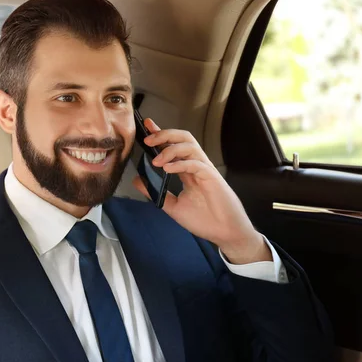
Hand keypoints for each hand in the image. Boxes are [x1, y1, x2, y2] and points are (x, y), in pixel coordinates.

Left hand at [132, 118, 270, 264]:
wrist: (225, 234)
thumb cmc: (204, 220)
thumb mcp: (172, 206)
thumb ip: (155, 192)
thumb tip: (137, 181)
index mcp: (188, 171)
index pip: (174, 146)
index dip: (161, 134)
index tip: (147, 127)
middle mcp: (197, 166)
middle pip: (183, 139)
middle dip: (165, 134)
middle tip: (148, 140)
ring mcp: (205, 170)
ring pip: (190, 146)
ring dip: (170, 149)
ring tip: (156, 160)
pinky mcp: (212, 178)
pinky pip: (196, 164)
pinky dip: (180, 164)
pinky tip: (167, 169)